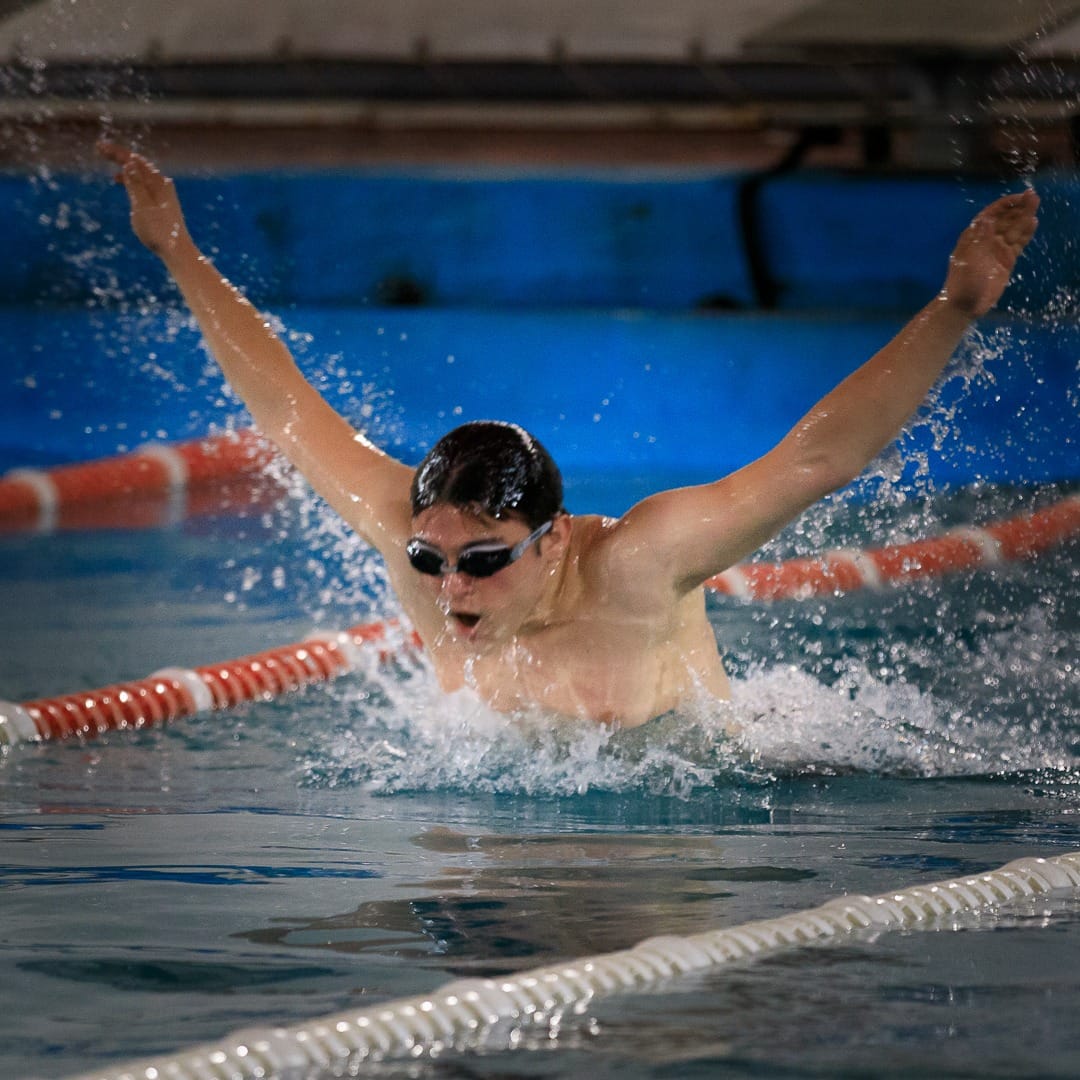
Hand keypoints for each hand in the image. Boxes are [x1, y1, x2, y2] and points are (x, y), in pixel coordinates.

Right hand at [98, 141, 191, 258]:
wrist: (177, 251)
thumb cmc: (158, 231)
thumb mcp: (142, 206)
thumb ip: (135, 184)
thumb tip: (129, 163)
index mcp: (157, 183)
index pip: (134, 160)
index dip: (116, 152)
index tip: (99, 146)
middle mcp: (162, 185)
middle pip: (138, 164)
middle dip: (120, 156)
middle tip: (101, 149)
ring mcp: (164, 195)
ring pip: (142, 174)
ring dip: (126, 167)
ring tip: (111, 165)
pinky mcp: (162, 205)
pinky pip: (145, 185)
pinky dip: (132, 181)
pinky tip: (122, 184)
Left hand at [941, 189, 1038, 317]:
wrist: (965, 304)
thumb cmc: (963, 281)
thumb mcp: (969, 259)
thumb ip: (980, 239)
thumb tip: (987, 219)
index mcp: (973, 237)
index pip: (990, 215)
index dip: (1004, 205)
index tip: (1018, 197)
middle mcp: (986, 240)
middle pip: (1004, 220)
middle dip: (1017, 207)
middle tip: (1032, 196)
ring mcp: (997, 250)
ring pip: (1013, 229)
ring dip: (1024, 217)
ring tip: (1036, 204)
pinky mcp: (1006, 260)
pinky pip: (1017, 243)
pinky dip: (1025, 233)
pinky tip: (1033, 223)